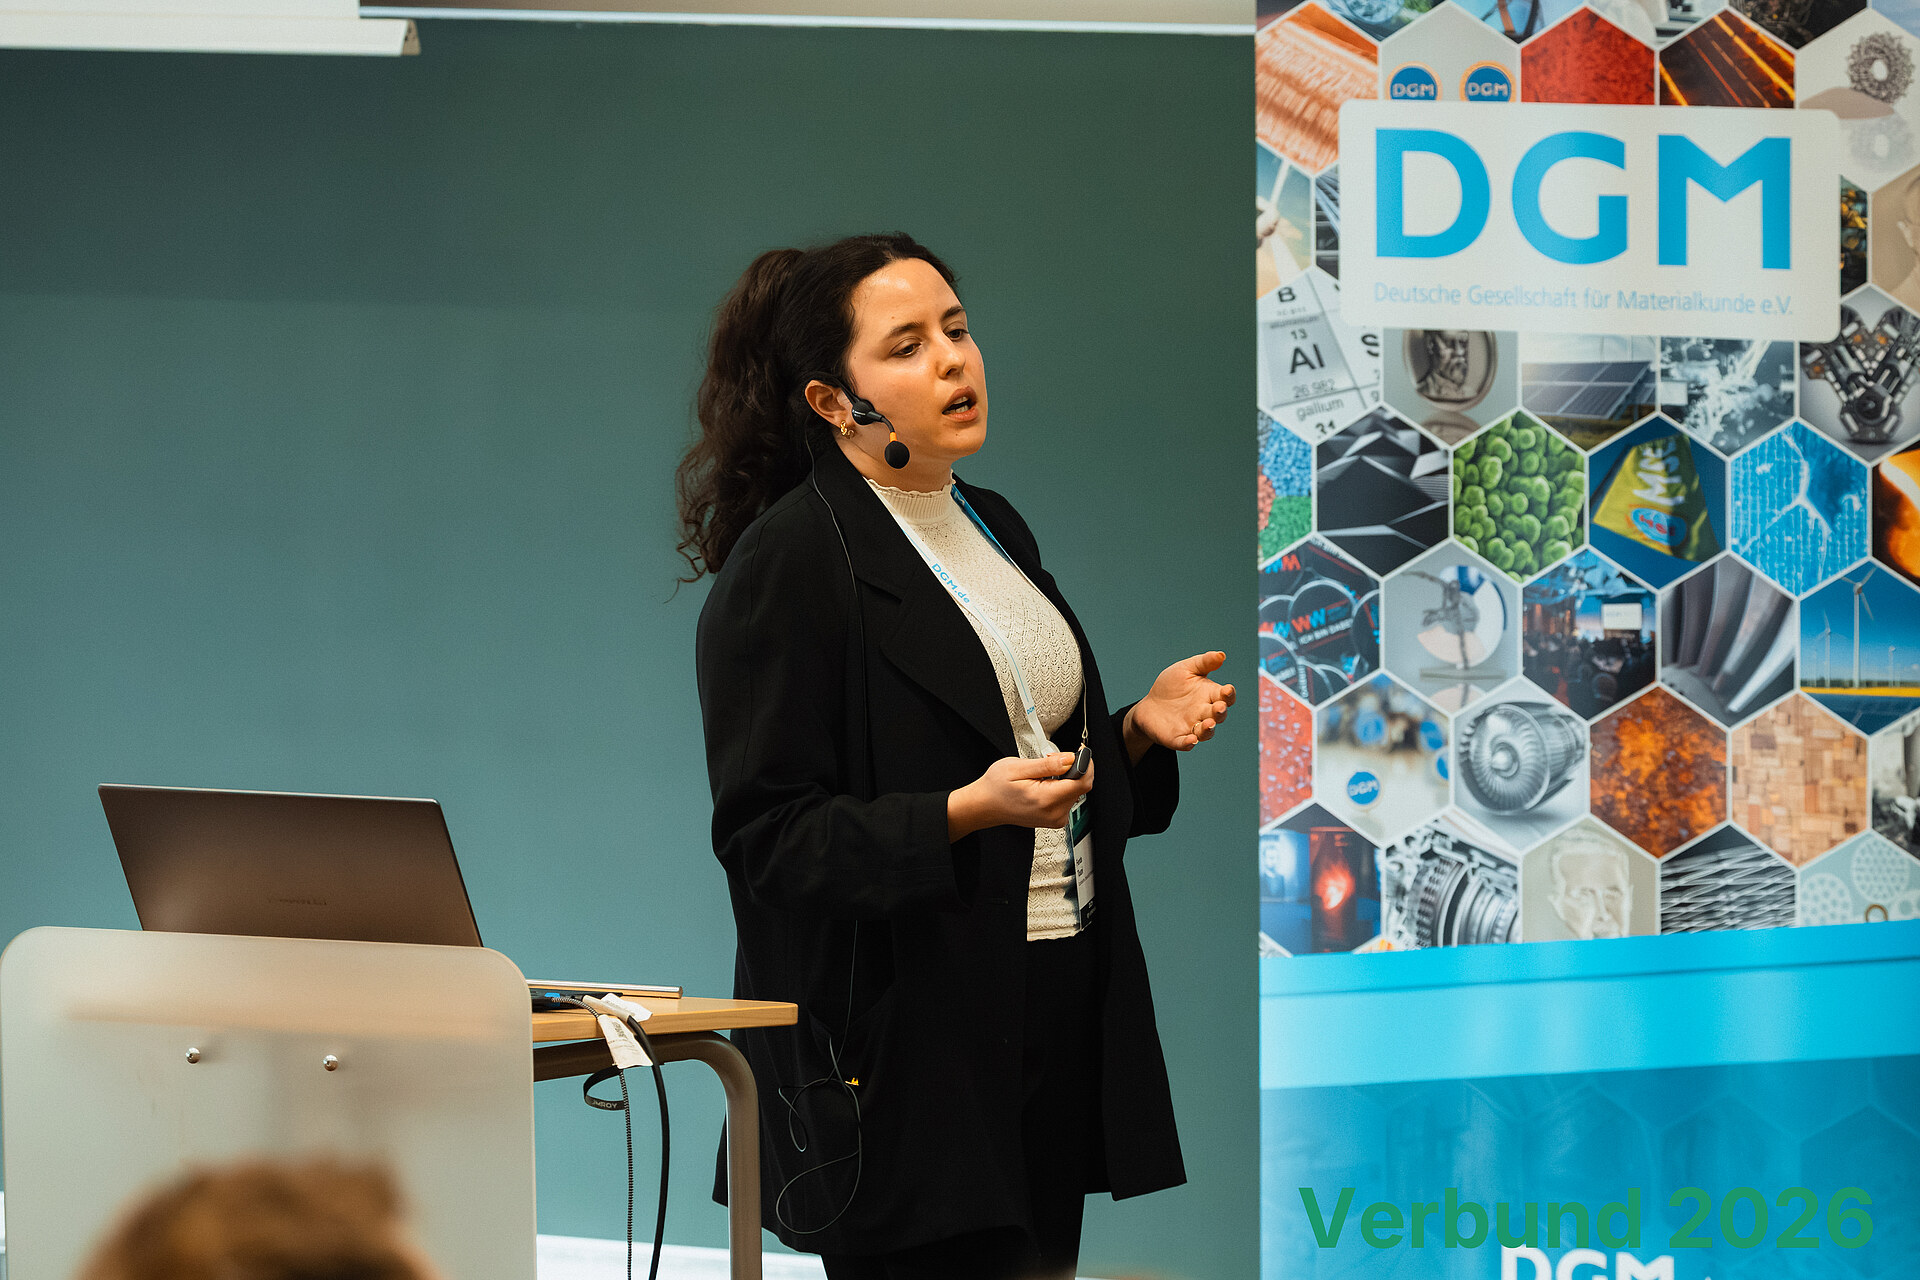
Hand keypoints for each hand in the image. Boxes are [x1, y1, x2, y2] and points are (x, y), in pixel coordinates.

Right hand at [947, 752, 1094, 840]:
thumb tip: (1070, 759)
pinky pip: (1068, 798)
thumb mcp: (1018, 767)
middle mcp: (1053, 813)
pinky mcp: (1055, 819)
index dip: (1085, 763)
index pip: (1082, 782)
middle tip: (1052, 760)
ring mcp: (1055, 819)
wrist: (985, 805)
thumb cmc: (996, 787)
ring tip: (1043, 774)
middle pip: (1081, 786)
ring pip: (1076, 792)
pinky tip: (1045, 783)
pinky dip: (1062, 787)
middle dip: (1072, 768)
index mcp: (1045, 800)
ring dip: (1066, 777)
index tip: (1079, 752)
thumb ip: (1048, 764)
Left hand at [1124, 651, 1234, 761]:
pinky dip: (1189, 743)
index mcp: (1210, 696)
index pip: (1225, 697)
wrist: (1149, 705)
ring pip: (1206, 732)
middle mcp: (1204, 713)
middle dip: (1220, 712)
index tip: (1227, 690)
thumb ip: (1204, 662)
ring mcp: (1192, 727)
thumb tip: (1221, 655)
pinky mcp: (1177, 738)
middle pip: (1218, 715)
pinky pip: (1186, 743)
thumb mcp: (1186, 669)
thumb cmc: (1171, 686)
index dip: (1229, 694)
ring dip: (1208, 729)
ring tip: (1208, 724)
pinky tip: (1191, 740)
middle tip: (1219, 707)